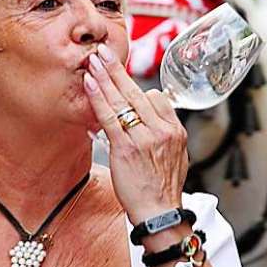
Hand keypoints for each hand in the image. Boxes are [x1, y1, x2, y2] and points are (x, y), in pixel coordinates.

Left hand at [83, 44, 187, 223]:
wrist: (160, 214)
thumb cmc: (164, 191)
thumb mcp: (177, 158)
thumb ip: (166, 136)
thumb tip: (154, 121)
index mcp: (175, 131)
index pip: (156, 98)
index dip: (137, 90)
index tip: (122, 81)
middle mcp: (162, 130)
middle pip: (138, 92)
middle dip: (118, 70)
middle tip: (104, 51)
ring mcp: (145, 138)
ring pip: (123, 100)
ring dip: (105, 77)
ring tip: (93, 60)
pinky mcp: (126, 147)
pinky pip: (110, 115)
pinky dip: (98, 97)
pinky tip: (89, 82)